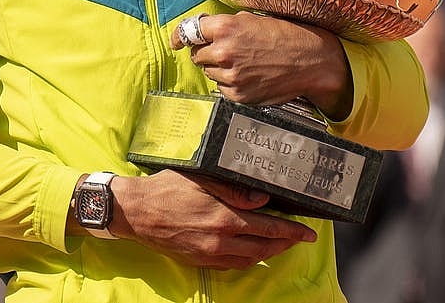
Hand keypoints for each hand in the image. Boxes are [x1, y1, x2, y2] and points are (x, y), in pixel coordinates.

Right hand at [107, 170, 315, 269]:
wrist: (137, 211)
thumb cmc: (167, 188)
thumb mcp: (202, 179)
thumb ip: (234, 190)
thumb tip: (262, 199)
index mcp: (224, 218)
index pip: (267, 228)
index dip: (291, 231)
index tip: (307, 233)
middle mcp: (220, 241)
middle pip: (263, 248)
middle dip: (286, 244)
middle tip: (301, 239)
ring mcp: (209, 254)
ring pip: (249, 260)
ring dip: (268, 254)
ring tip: (280, 245)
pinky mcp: (199, 260)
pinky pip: (231, 265)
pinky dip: (247, 260)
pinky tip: (251, 253)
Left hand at [170, 11, 352, 120]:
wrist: (311, 61)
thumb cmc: (285, 35)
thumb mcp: (253, 19)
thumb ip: (225, 25)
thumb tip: (204, 31)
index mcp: (226, 28)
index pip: (189, 31)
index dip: (179, 36)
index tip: (175, 41)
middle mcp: (224, 52)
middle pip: (197, 54)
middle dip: (208, 51)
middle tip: (228, 48)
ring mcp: (230, 76)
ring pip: (209, 72)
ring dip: (219, 67)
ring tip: (244, 62)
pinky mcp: (238, 95)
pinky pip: (222, 88)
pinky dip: (230, 82)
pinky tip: (249, 75)